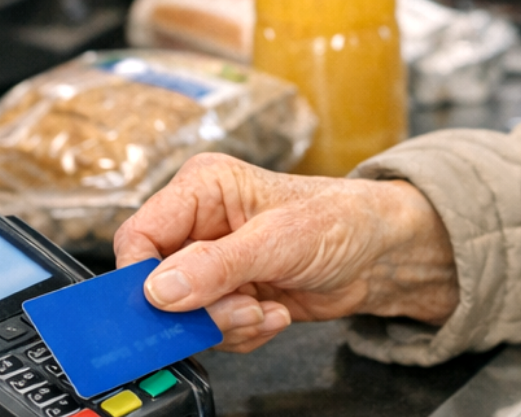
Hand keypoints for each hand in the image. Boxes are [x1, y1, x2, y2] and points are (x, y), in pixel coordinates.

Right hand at [113, 153, 459, 353]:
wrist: (381, 254)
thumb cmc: (342, 220)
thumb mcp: (279, 240)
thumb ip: (217, 264)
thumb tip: (161, 288)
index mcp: (202, 188)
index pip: (139, 235)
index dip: (144, 277)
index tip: (167, 307)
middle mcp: (200, 223)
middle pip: (157, 284)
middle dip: (198, 309)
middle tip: (238, 311)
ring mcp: (214, 263)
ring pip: (184, 315)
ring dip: (226, 325)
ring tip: (265, 309)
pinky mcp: (230, 295)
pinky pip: (212, 330)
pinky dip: (242, 333)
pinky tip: (275, 313)